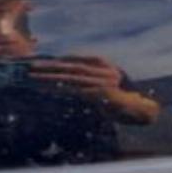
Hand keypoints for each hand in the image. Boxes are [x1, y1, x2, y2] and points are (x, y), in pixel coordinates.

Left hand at [29, 56, 159, 123]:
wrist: (142, 111)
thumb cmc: (126, 103)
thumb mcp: (109, 87)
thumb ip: (94, 81)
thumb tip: (74, 82)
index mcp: (105, 66)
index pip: (77, 61)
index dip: (57, 61)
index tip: (40, 61)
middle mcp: (103, 71)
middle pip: (70, 67)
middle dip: (49, 66)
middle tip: (29, 66)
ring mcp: (102, 81)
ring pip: (69, 77)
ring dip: (49, 76)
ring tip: (31, 77)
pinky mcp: (99, 94)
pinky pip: (73, 90)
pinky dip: (58, 88)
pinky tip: (45, 88)